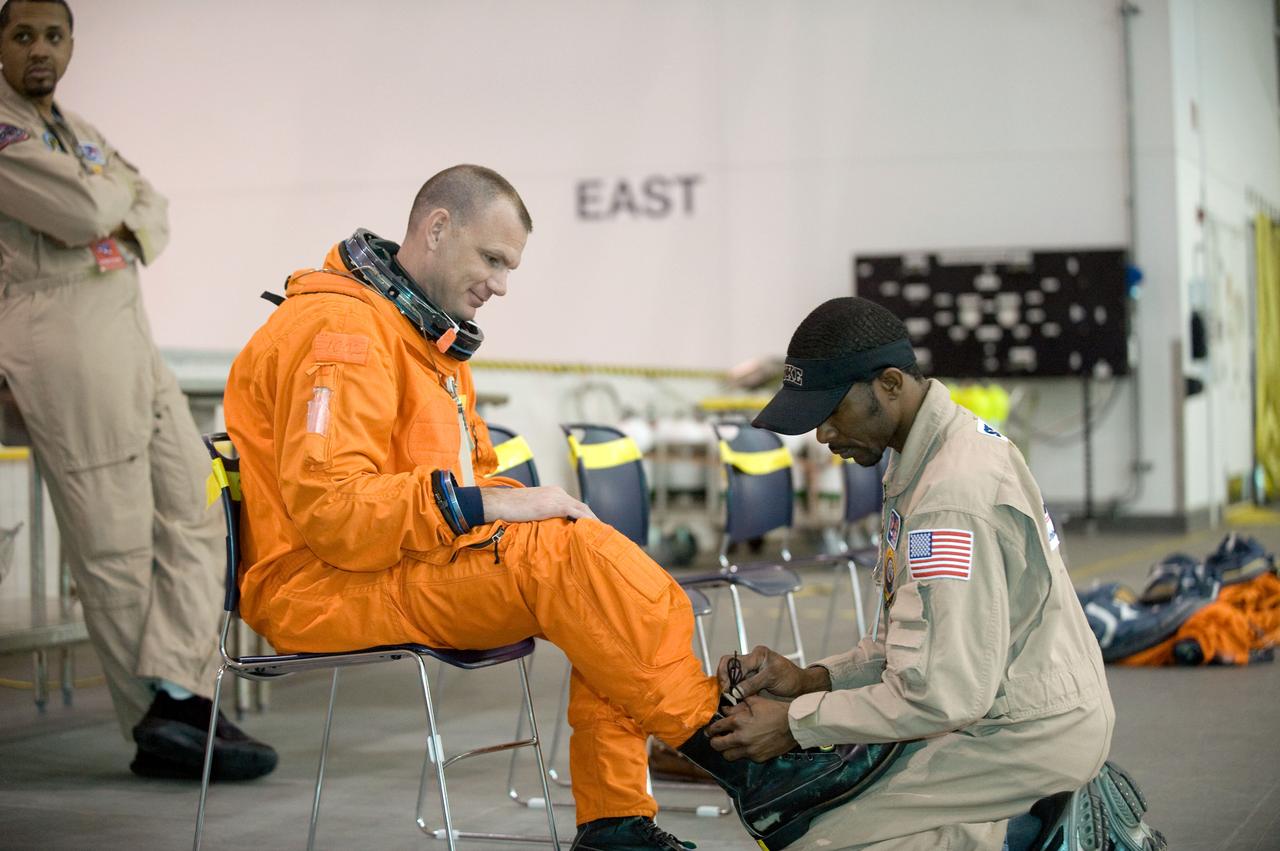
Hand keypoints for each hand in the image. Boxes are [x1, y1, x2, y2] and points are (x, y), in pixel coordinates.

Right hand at [480, 486, 596, 523]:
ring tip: (601, 535)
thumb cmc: (510, 509)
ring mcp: (558, 497)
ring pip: (583, 509)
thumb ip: (543, 515)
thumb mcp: (531, 511)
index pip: (574, 505)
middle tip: (601, 534)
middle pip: (582, 506)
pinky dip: (587, 521)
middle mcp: (558, 492)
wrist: (501, 503)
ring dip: (593, 522)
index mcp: (553, 493)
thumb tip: (548, 528)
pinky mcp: (556, 505)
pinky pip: (578, 514)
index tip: (591, 528)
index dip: (584, 517)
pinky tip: (593, 531)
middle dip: (592, 519)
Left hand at [706, 696, 797, 761]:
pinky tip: (747, 746)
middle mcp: (741, 738)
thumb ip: (739, 705)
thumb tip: (726, 708)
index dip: (711, 729)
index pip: (717, 727)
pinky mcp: (758, 758)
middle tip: (715, 739)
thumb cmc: (776, 711)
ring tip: (729, 745)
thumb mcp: (756, 702)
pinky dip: (743, 753)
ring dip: (726, 750)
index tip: (710, 730)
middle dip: (714, 741)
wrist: (794, 725)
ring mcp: (749, 750)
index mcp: (739, 722)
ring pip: (728, 756)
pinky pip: (744, 758)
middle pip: (717, 745)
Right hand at [717, 645, 830, 699]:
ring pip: (731, 675)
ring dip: (727, 686)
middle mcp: (752, 661)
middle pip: (728, 666)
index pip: (735, 661)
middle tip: (724, 692)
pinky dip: (733, 690)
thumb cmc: (790, 678)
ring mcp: (750, 671)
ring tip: (726, 697)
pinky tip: (732, 699)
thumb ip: (753, 683)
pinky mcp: (751, 681)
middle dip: (723, 679)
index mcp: (758, 655)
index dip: (728, 675)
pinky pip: (737, 684)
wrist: (800, 687)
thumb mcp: (772, 678)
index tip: (727, 689)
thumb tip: (735, 691)